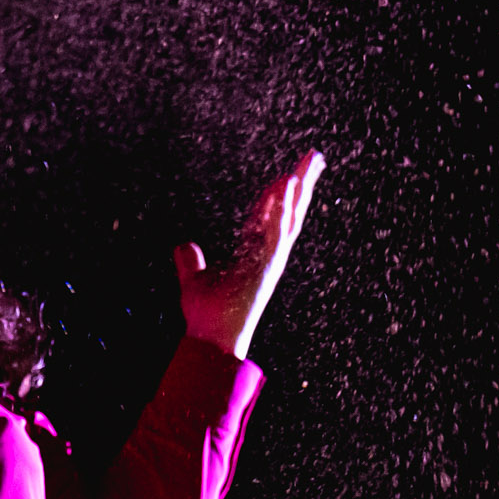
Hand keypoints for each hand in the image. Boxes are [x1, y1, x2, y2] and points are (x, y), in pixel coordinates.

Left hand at [173, 149, 326, 361]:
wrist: (210, 340)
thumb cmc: (207, 317)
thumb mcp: (194, 282)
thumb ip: (191, 263)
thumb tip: (183, 246)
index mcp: (253, 256)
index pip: (267, 217)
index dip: (275, 195)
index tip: (283, 174)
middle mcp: (267, 255)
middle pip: (288, 212)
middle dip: (301, 184)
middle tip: (314, 158)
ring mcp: (270, 259)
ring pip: (289, 216)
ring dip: (299, 188)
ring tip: (309, 161)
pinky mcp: (266, 263)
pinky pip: (277, 229)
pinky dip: (282, 206)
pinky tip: (287, 184)